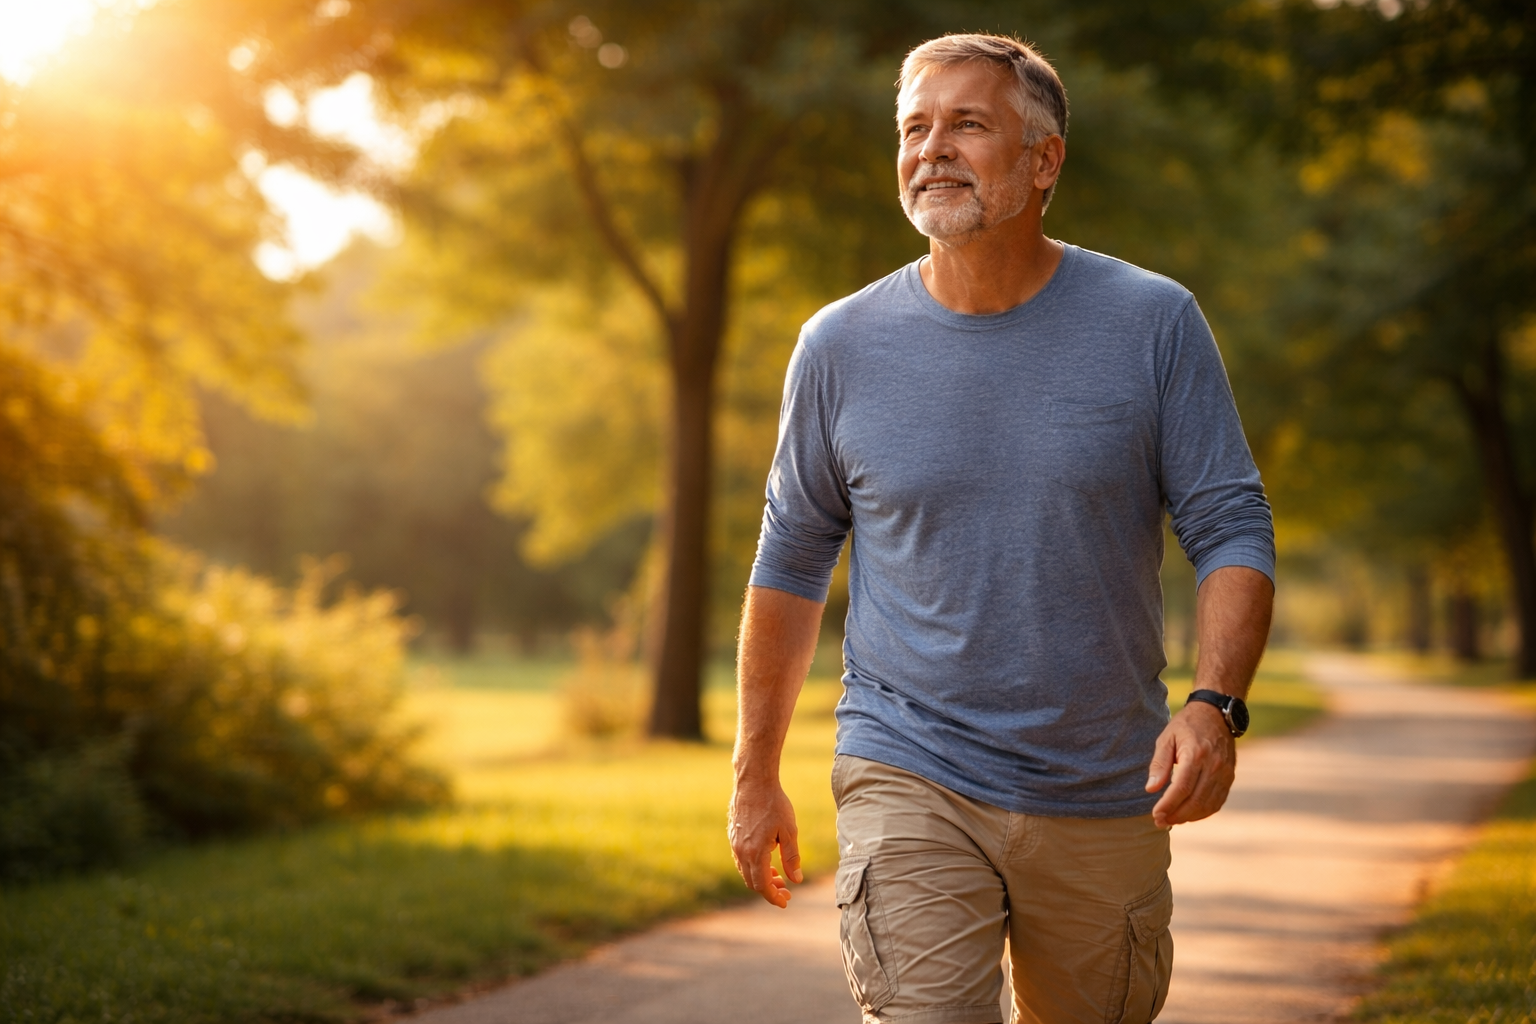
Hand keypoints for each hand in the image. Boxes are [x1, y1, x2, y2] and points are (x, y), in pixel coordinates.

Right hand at [728, 774, 802, 907]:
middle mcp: (741, 851)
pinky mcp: (733, 835)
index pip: (762, 885)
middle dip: (769, 890)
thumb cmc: (775, 804)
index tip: (785, 902)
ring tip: (778, 876)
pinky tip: (766, 860)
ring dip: (761, 878)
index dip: (773, 897)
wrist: (754, 781)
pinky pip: (741, 859)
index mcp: (755, 853)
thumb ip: (792, 858)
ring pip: (745, 871)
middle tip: (786, 890)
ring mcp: (734, 843)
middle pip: (752, 882)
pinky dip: (753, 867)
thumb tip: (796, 880)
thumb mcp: (789, 831)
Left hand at [1145, 699, 1236, 827]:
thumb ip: (1159, 764)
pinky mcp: (1230, 777)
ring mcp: (1225, 773)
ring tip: (1172, 820)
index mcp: (1196, 754)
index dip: (1168, 805)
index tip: (1156, 814)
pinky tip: (1189, 814)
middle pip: (1195, 800)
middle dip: (1176, 815)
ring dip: (1189, 817)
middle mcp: (1214, 766)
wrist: (1216, 714)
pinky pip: (1218, 802)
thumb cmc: (1186, 725)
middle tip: (1160, 822)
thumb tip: (1151, 789)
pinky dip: (1203, 812)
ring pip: (1208, 805)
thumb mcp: (1166, 738)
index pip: (1182, 788)